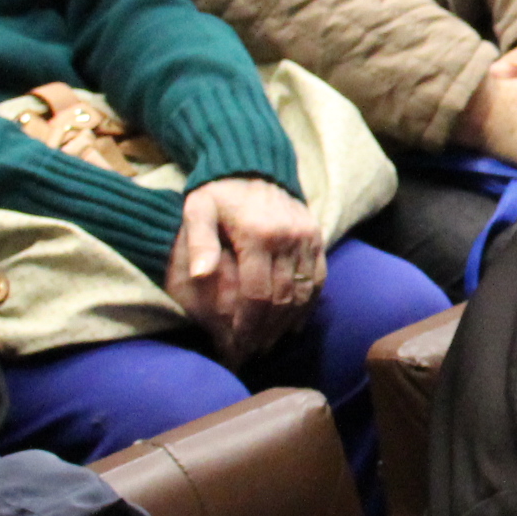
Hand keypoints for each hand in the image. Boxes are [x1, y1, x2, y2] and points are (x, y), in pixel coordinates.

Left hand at [166, 176, 324, 360]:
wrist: (252, 163)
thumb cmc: (218, 191)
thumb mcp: (198, 210)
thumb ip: (199, 243)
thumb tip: (200, 275)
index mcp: (258, 235)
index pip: (256, 294)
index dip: (247, 326)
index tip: (236, 347)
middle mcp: (288, 238)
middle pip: (281, 299)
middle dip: (266, 331)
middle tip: (251, 352)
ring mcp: (307, 238)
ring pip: (303, 294)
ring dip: (287, 323)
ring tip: (270, 343)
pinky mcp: (317, 237)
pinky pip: (318, 279)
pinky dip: (308, 305)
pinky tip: (295, 324)